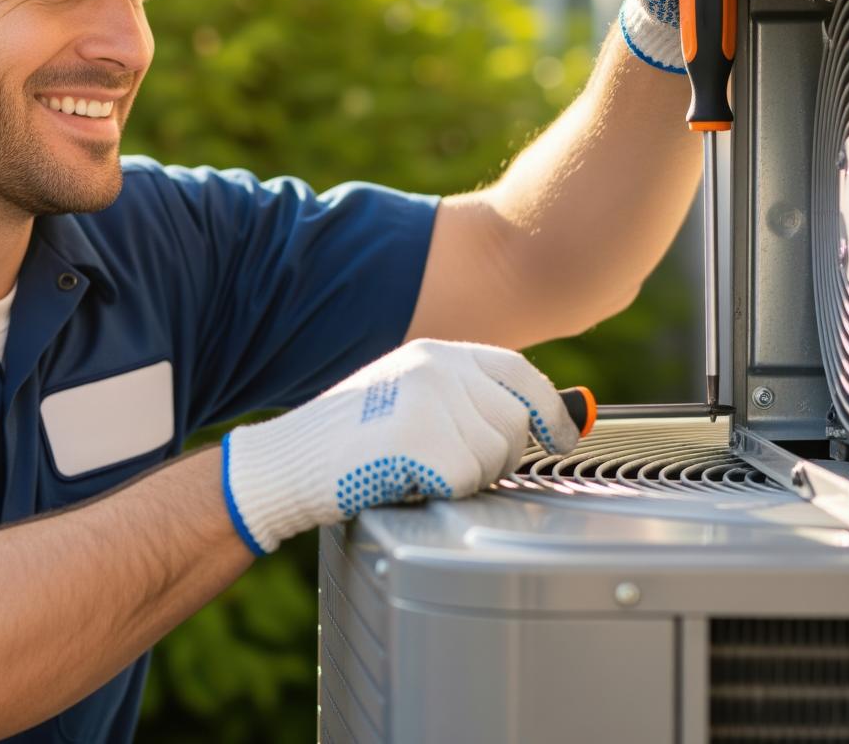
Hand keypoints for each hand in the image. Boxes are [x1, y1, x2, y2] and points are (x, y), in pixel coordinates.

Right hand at [219, 338, 579, 554]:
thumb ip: (465, 401)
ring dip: (466, 479)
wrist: (286, 461)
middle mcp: (439, 368)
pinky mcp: (424, 441)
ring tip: (417, 471)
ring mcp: (432, 402)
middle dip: (498, 457)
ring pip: (496, 457)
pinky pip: (467, 483)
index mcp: (435, 353)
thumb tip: (545, 420)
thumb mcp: (406, 397)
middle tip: (449, 469)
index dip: (549, 407)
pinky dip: (441, 494)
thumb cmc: (342, 440)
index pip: (517, 372)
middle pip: (516, 422)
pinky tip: (405, 482)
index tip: (562, 436)